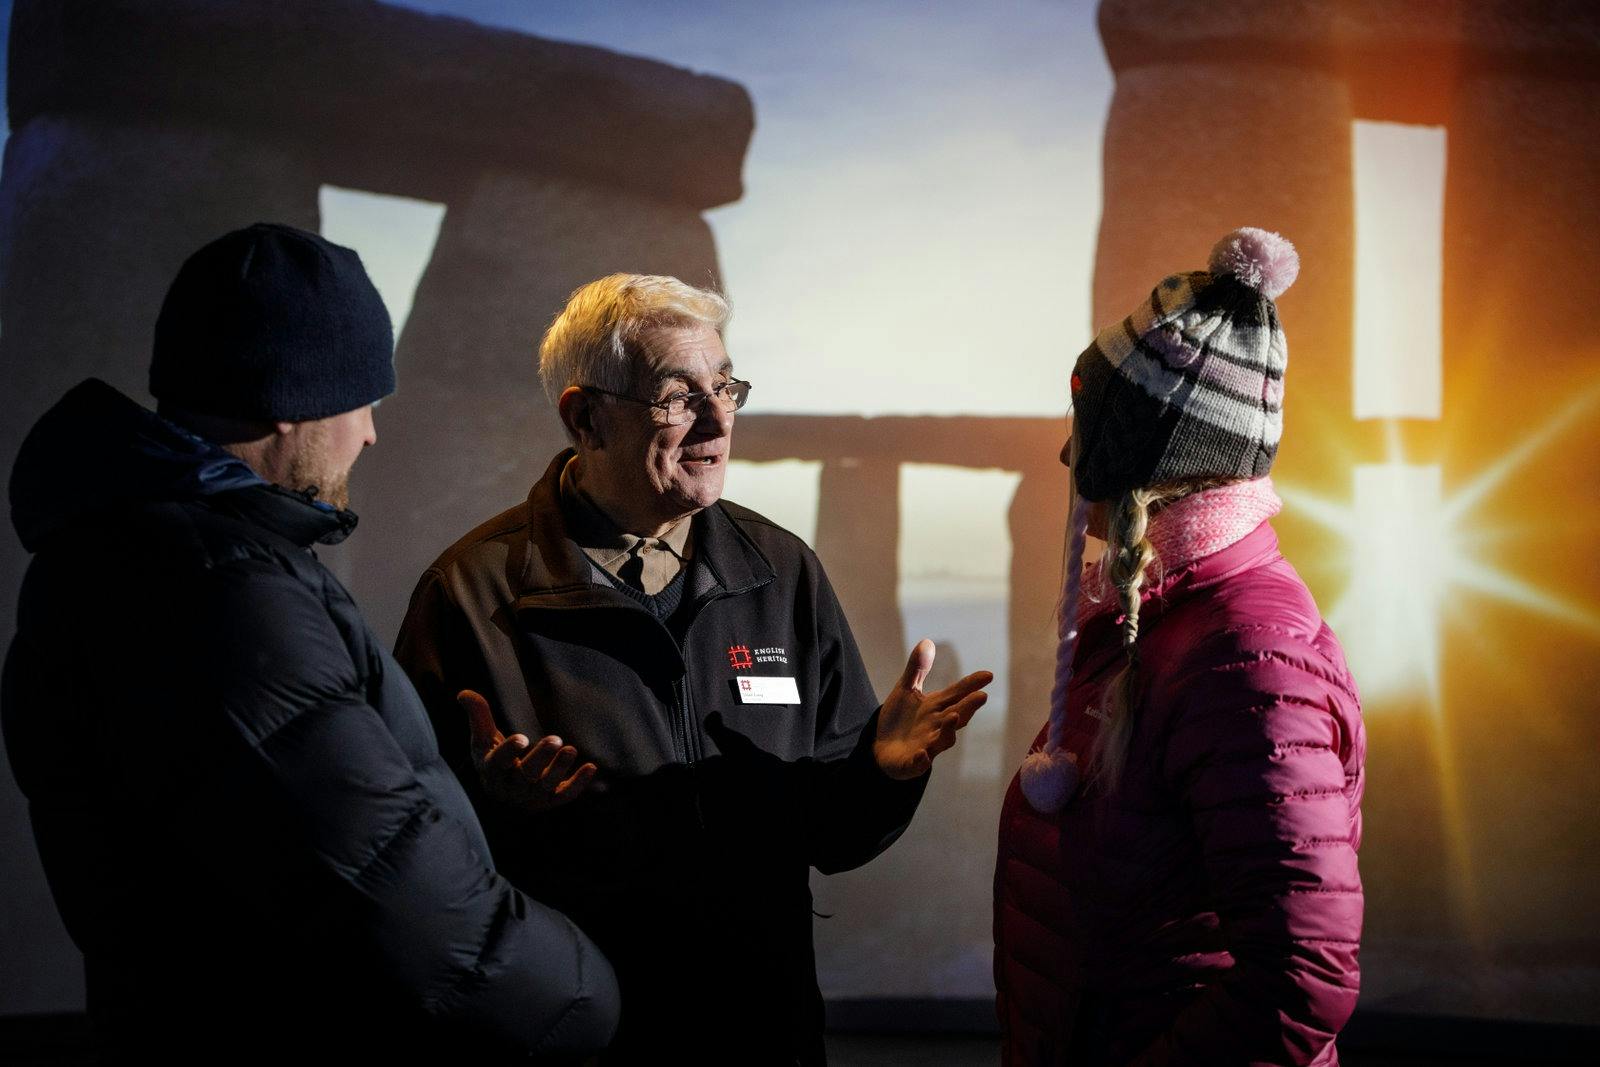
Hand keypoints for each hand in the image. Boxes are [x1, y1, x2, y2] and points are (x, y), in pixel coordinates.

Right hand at [458, 689, 597, 811]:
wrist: (504, 790)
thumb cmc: (492, 757)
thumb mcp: (483, 738)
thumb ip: (478, 716)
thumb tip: (463, 693)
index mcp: (491, 772)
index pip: (497, 764)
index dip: (508, 752)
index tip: (521, 738)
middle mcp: (510, 789)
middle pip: (525, 776)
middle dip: (540, 758)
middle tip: (555, 739)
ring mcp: (531, 797)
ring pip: (546, 786)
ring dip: (559, 769)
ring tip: (571, 749)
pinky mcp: (550, 801)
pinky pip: (565, 795)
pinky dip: (578, 784)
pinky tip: (591, 767)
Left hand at [872, 639, 991, 779]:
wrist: (882, 747)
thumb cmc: (900, 718)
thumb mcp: (906, 690)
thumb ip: (917, 669)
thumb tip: (927, 641)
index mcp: (937, 707)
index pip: (957, 694)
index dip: (972, 685)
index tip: (988, 675)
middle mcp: (937, 726)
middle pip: (957, 716)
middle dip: (968, 707)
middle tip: (981, 696)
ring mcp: (927, 745)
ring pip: (943, 740)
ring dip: (949, 730)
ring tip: (953, 717)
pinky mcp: (913, 763)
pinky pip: (919, 763)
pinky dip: (922, 759)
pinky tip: (922, 754)